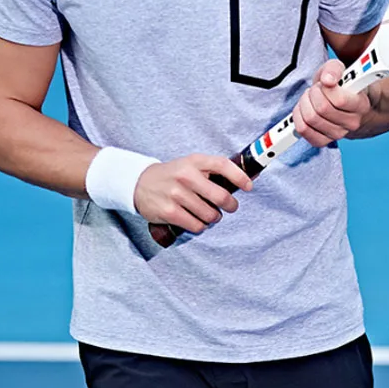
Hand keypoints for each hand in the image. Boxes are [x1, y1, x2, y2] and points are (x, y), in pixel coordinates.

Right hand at [134, 155, 252, 233]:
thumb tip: (241, 181)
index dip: (239, 176)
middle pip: (221, 196)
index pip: (222, 165)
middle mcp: (185, 176)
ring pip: (210, 215)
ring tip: (208, 214)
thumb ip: (210, 170)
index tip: (249, 186)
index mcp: (194, 161)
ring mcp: (176, 194)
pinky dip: (200, 226)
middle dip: (231, 205)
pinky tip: (196, 220)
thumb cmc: (172, 175)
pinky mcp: (169, 212)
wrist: (139, 183)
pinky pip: (196, 225)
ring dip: (213, 217)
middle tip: (230, 207)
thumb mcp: (190, 164)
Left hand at [293, 59, 370, 146]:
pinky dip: (298, 116)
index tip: (326, 83)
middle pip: (321, 109)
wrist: (339, 103)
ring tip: (311, 98)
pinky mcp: (322, 141)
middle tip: (317, 89)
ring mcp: (337, 134)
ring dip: (305, 103)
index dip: (326, 88)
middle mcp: (352, 123)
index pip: (339, 100)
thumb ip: (334, 69)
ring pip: (310, 118)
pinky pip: (303, 129)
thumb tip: (327, 79)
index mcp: (361, 105)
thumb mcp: (338, 69)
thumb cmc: (339, 85)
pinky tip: (304, 109)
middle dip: (313, 93)